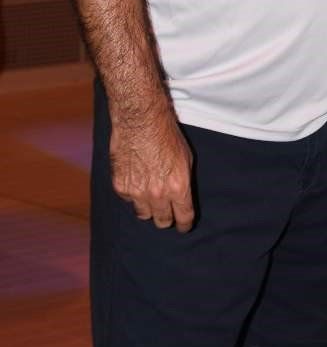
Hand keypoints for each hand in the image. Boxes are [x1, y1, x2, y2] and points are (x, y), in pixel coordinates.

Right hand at [109, 109, 194, 231]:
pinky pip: (129, 200)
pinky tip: (136, 178)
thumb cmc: (167, 134)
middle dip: (166, 217)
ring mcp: (138, 192)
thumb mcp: (186, 157)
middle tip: (166, 211)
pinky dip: (133, 193)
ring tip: (150, 195)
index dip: (184, 224)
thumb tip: (182, 197)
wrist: (141, 120)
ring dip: (149, 208)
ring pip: (144, 215)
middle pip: (163, 221)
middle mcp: (158, 194)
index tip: (183, 226)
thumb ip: (183, 181)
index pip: (184, 217)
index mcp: (178, 187)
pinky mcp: (121, 187)